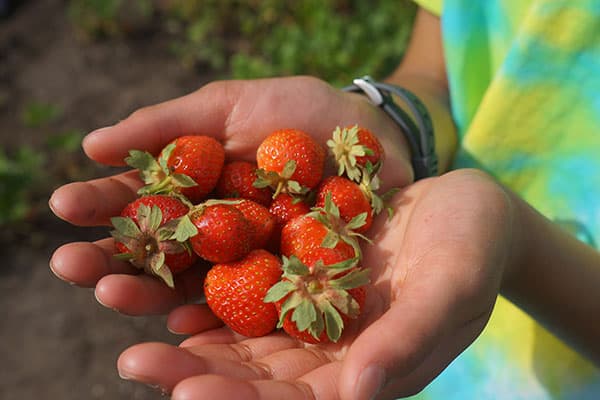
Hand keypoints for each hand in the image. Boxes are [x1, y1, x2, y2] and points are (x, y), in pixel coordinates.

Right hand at [48, 76, 412, 313]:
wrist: (375, 136)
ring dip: (146, 292)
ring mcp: (246, 261)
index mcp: (197, 188)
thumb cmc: (304, 113)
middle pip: (155, 251)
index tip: (64, 206)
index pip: (140, 200)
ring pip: (188, 284)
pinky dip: (210, 316)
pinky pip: (242, 307)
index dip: (102, 204)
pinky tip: (180, 321)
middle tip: (70, 263)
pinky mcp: (283, 286)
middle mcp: (213, 231)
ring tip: (111, 293)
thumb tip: (94, 145)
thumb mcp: (234, 105)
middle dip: (111, 258)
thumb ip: (170, 124)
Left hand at [115, 169, 516, 398]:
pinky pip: (245, 275)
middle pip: (250, 373)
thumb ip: (409, 340)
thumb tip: (359, 391)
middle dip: (190, 372)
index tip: (187, 395)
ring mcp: (308, 306)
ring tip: (125, 305)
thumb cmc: (472, 252)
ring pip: (236, 325)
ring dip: (182, 322)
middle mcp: (325, 348)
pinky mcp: (298, 264)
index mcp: (360, 372)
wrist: (466, 209)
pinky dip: (207, 274)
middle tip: (132, 361)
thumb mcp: (451, 290)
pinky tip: (167, 268)